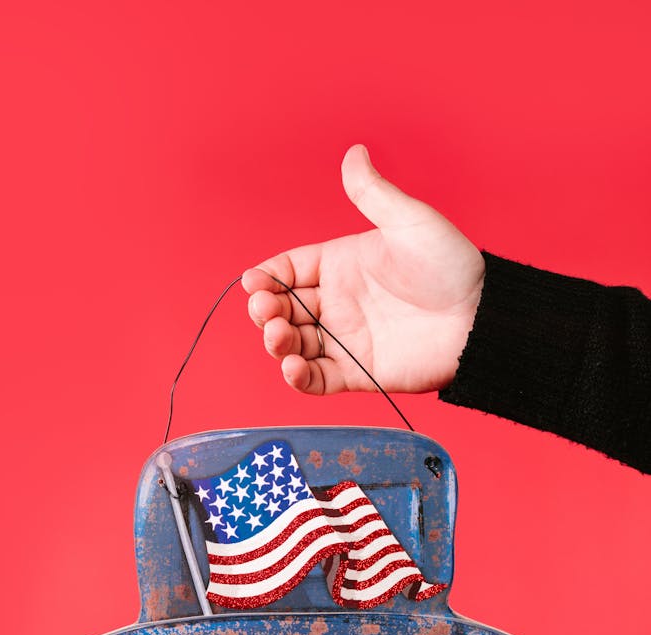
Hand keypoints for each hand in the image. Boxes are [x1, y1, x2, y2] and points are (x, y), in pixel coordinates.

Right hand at [242, 144, 484, 396]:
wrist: (481, 317)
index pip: (289, 269)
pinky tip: (292, 368)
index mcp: (341, 265)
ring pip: (293, 344)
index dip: (267, 276)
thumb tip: (353, 153)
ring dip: (277, 343)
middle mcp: (337, 303)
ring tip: (280, 336)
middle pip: (283, 308)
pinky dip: (298, 378)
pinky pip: (317, 379)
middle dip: (265, 310)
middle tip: (266, 310)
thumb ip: (373, 194)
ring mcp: (345, 339)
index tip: (254, 280)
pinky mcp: (358, 373)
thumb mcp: (410, 222)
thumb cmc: (451, 267)